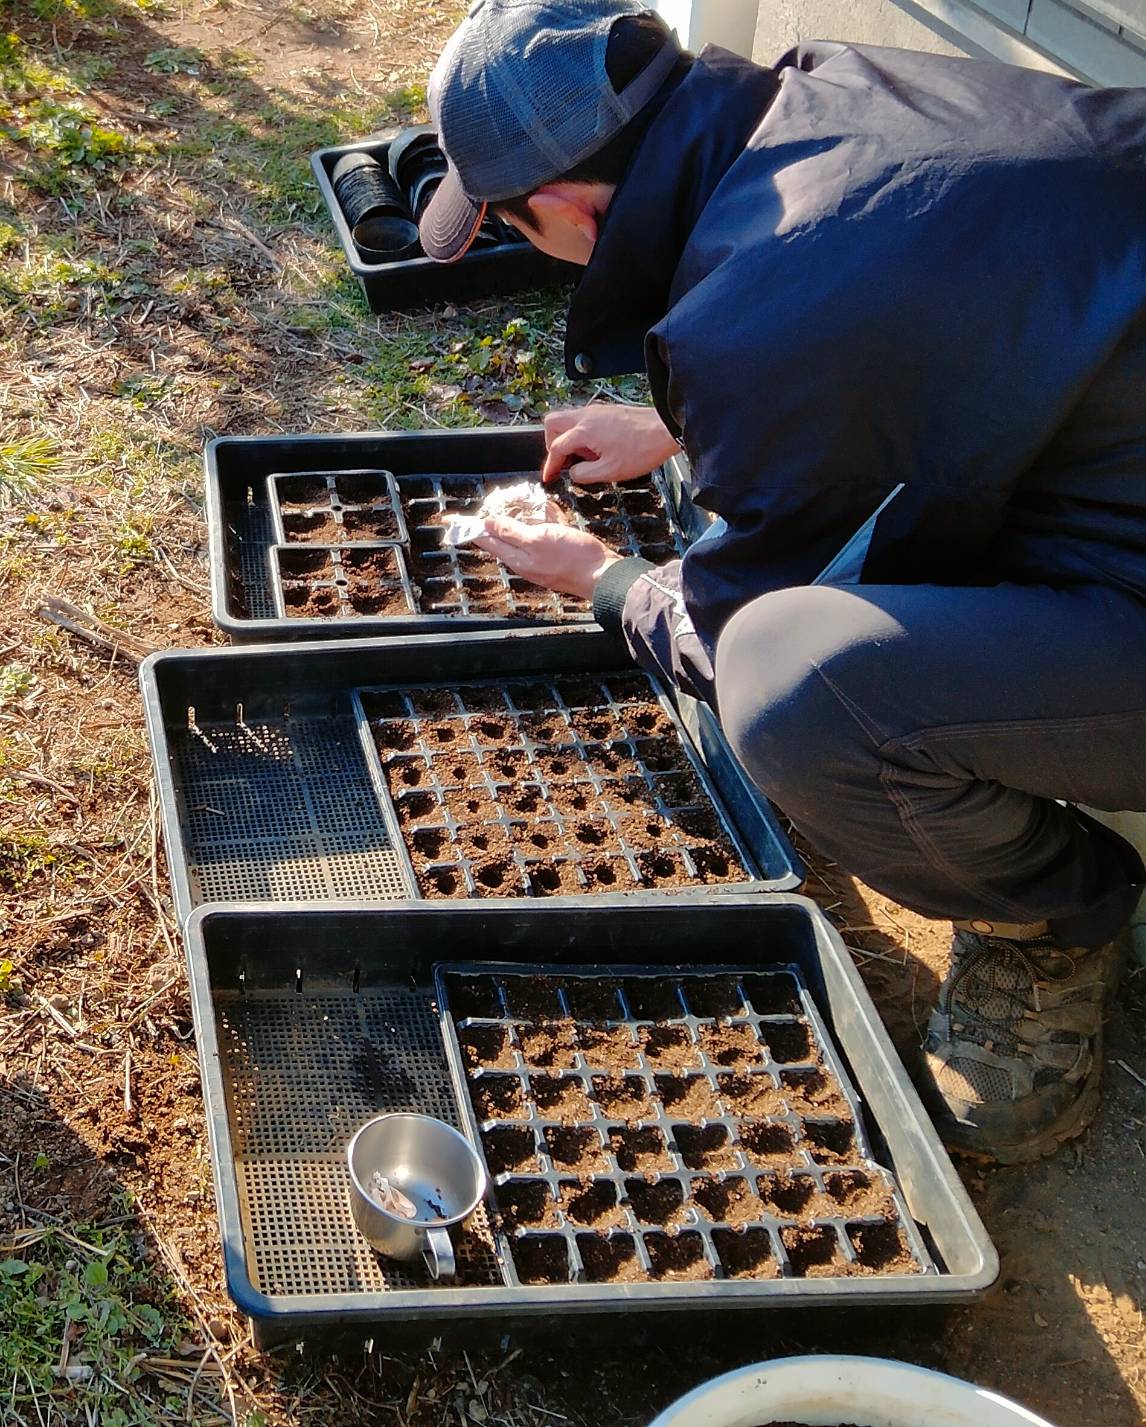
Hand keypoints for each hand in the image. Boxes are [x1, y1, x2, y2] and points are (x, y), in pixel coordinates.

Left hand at [473, 515, 620, 600]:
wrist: (603, 575)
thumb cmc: (572, 558)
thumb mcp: (537, 541)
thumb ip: (511, 532)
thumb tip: (487, 523)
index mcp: (517, 557)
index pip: (485, 539)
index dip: (468, 527)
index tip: (450, 521)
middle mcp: (526, 558)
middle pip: (503, 534)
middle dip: (496, 517)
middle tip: (489, 502)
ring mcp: (543, 555)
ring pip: (526, 531)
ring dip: (524, 515)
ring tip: (524, 501)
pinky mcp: (559, 552)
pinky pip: (546, 532)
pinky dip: (545, 519)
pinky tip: (548, 509)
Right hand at [541, 403, 678, 484]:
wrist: (665, 431)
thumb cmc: (642, 449)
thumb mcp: (609, 472)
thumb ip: (584, 474)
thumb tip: (573, 473)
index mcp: (584, 431)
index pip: (556, 447)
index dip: (550, 465)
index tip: (549, 476)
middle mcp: (587, 416)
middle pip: (553, 423)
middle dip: (552, 444)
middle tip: (562, 461)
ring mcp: (597, 411)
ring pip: (568, 419)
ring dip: (568, 438)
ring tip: (584, 457)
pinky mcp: (607, 411)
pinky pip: (584, 419)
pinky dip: (582, 433)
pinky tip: (597, 449)